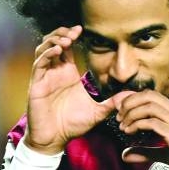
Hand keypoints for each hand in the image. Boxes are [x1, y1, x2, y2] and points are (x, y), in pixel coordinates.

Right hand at [26, 26, 114, 153]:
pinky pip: (39, 64)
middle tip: (74, 32)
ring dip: (53, 40)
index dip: (71, 35)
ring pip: (43, 49)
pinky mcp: (36, 85)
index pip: (67, 47)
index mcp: (68, 74)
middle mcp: (55, 72)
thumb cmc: (73, 125)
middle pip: (53, 43)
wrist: (55, 139)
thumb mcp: (98, 111)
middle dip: (62, 33)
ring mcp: (44, 77)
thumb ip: (113, 101)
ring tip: (66, 40)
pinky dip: (47, 54)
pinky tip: (58, 51)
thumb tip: (132, 95)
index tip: (81, 30)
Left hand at [113, 89, 168, 169]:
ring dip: (131, 113)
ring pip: (148, 105)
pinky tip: (130, 133)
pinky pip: (151, 122)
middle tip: (119, 116)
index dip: (133, 99)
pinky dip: (137, 125)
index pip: (151, 95)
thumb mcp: (166, 153)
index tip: (121, 110)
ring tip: (122, 125)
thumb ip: (145, 152)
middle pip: (148, 95)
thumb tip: (125, 155)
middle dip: (129, 103)